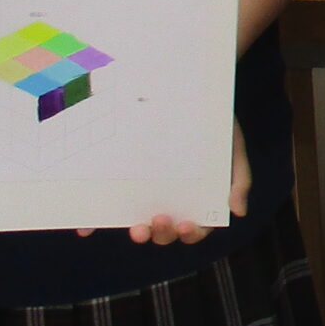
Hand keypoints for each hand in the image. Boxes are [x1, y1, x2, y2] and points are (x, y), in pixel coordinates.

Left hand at [99, 119, 251, 244]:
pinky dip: (96, 222)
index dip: (191, 232)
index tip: (186, 223)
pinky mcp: (123, 182)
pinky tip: (86, 229)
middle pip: (166, 230)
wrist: (193, 93)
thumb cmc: (216, 124)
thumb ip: (238, 179)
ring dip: (139, 232)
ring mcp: (146, 193)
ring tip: (137, 227)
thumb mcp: (232, 148)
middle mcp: (170, 200)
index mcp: (197, 199)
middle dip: (162, 233)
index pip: (196, 226)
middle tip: (157, 219)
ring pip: (140, 224)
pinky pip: (109, 206)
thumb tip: (238, 212)